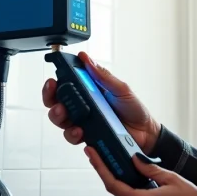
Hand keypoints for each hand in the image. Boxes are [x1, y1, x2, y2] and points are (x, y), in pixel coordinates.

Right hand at [42, 51, 161, 153]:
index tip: (52, 81)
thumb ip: (103, 76)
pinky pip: (73, 136)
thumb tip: (87, 59)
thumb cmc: (135, 109)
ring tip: (66, 114)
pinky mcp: (87, 136)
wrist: (146, 133)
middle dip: (50, 99)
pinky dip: (73, 134)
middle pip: (56, 102)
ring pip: (61, 120)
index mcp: (89, 91)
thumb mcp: (121, 88)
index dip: (54, 83)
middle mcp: (83, 106)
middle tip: (56, 98)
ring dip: (59, 116)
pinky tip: (80, 131)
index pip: (65, 85)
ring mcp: (84, 122)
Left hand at [85, 147, 196, 195]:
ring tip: (133, 171)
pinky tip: (140, 184)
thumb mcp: (171, 179)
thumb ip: (150, 169)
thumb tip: (134, 159)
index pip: (112, 183)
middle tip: (109, 157)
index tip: (92, 154)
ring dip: (125, 185)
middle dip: (113, 174)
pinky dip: (132, 193)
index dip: (99, 167)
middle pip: (116, 191)